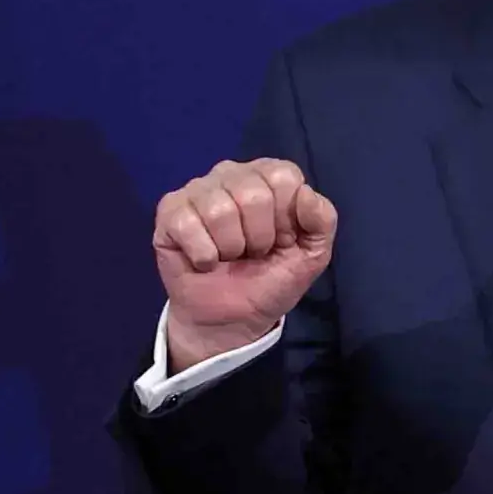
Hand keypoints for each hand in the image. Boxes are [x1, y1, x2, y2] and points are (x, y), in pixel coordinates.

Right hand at [153, 158, 337, 370]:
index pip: (284, 177)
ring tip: (229, 256)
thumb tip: (306, 193)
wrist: (232, 319)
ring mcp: (197, 190)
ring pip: (219, 210)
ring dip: (230, 248)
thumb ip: (322, 221)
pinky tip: (205, 261)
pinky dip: (203, 255)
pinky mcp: (169, 212)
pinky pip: (187, 225)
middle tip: (252, 252)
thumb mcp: (311, 255)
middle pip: (252, 194)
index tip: (281, 241)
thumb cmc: (270, 279)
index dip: (286, 219)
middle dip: (259, 238)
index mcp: (268, 176)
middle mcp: (231, 173)